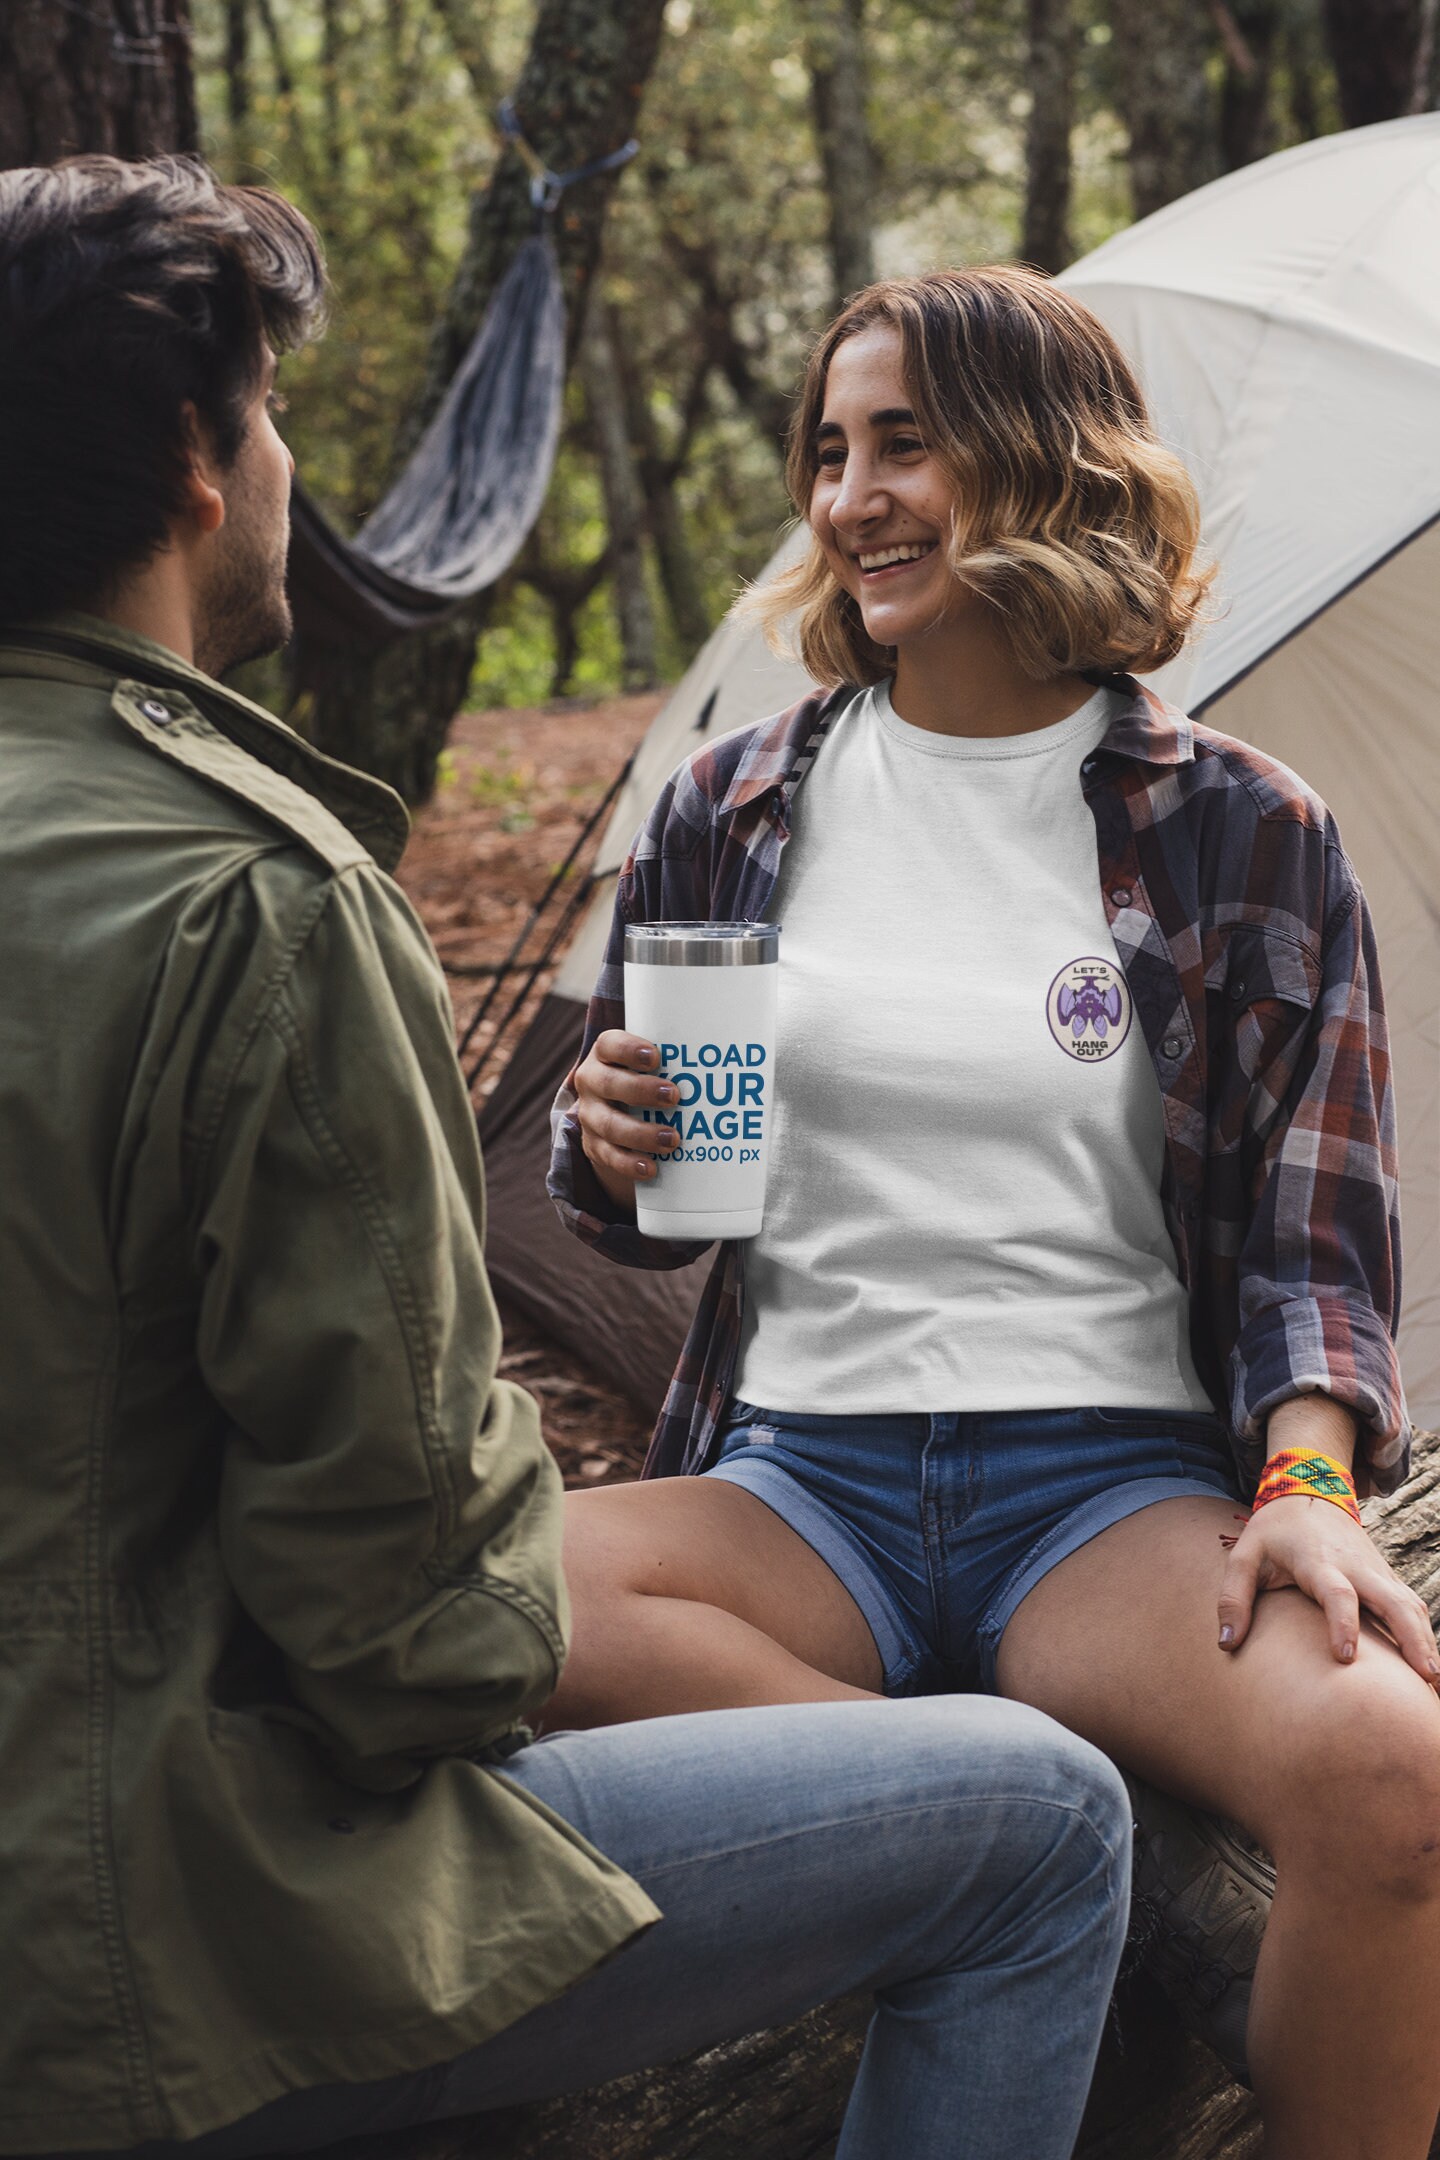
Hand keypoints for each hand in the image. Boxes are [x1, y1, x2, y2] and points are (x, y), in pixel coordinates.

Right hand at [573, 1029, 680, 1210]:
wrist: (620, 1113)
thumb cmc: (652, 1080)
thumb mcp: (661, 1065)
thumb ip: (687, 1060)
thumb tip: (749, 1058)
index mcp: (607, 1055)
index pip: (609, 1044)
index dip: (629, 1049)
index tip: (657, 1057)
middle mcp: (593, 1082)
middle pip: (608, 1084)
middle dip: (641, 1091)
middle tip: (674, 1097)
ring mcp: (590, 1115)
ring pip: (608, 1124)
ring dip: (640, 1133)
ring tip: (672, 1140)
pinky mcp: (594, 1145)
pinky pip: (608, 1156)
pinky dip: (629, 1163)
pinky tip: (650, 1167)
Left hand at [1218, 1495, 1439, 1686]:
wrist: (1309, 1490)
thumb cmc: (1273, 1531)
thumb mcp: (1243, 1557)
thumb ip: (1232, 1599)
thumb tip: (1226, 1644)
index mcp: (1319, 1561)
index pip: (1337, 1593)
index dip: (1342, 1623)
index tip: (1345, 1657)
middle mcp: (1356, 1567)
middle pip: (1394, 1601)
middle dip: (1412, 1639)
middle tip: (1426, 1678)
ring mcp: (1377, 1571)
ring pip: (1411, 1606)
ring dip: (1426, 1642)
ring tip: (1437, 1685)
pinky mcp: (1387, 1577)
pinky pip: (1412, 1606)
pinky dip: (1424, 1634)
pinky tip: (1429, 1667)